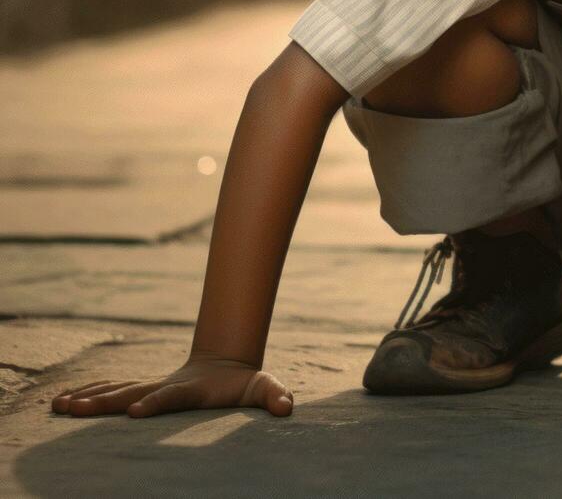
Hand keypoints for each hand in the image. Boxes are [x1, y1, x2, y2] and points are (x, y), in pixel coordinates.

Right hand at [50, 352, 292, 418]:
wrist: (226, 364)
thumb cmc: (244, 383)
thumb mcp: (263, 388)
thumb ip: (274, 396)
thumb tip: (287, 407)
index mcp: (190, 390)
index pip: (170, 397)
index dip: (155, 403)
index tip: (134, 412)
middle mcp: (165, 387)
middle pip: (131, 394)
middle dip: (103, 403)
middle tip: (73, 409)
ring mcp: (151, 388)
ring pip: (116, 392)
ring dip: (88, 399)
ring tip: (58, 405)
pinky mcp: (143, 392)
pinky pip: (112, 393)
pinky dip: (88, 396)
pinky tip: (62, 402)